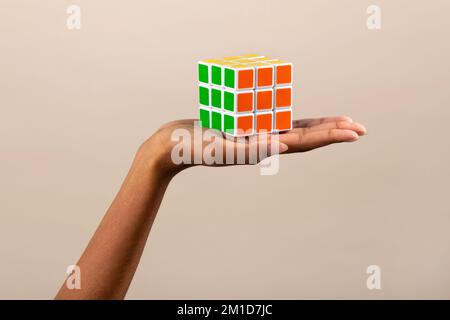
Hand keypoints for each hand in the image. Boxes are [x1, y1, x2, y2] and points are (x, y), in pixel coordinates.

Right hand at [140, 115, 365, 175]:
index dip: (330, 136)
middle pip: (306, 137)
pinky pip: (276, 121)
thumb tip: (281, 144)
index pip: (304, 142)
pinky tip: (299, 117)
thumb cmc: (190, 148)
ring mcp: (255, 136)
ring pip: (294, 130)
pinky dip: (293, 119)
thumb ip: (247, 147)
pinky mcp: (246, 129)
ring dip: (319, 127)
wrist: (172, 147)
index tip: (355, 132)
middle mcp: (263, 143)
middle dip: (333, 132)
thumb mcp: (218, 145)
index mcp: (261, 147)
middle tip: (360, 128)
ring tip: (340, 123)